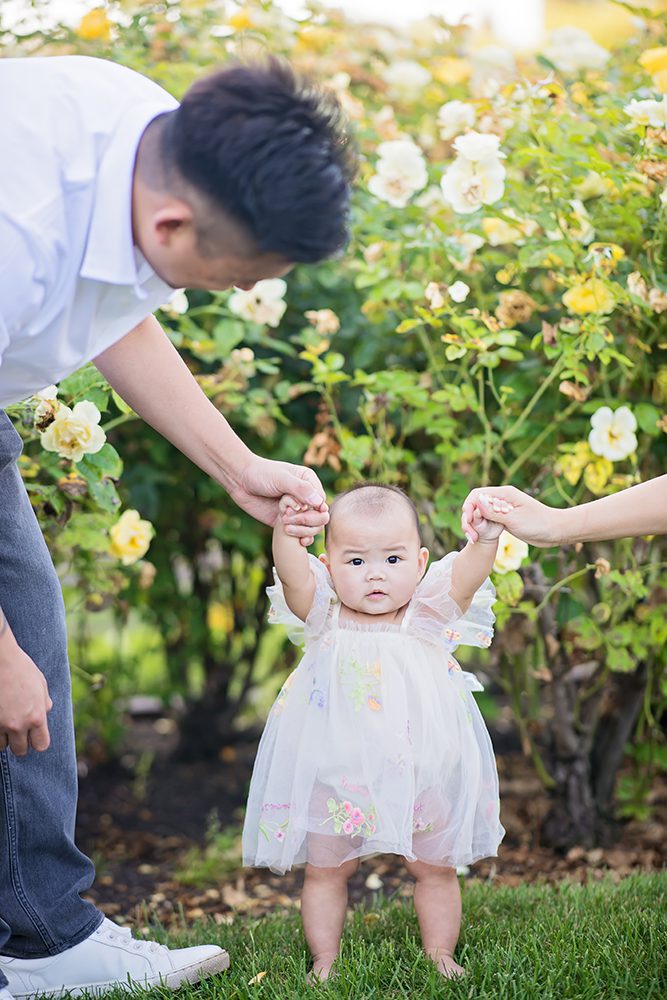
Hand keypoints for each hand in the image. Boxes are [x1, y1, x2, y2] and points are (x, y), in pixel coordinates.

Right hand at [0, 638, 51, 754]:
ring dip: (4, 738)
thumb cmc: (21, 668)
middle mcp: (18, 724)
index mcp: (36, 717)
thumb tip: (45, 713)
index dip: (37, 741)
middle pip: (20, 750)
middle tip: (17, 731)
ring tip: (5, 721)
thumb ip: (44, 703)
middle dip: (20, 743)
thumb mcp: (40, 684)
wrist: (0, 659)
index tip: (33, 736)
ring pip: (2, 746)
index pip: (41, 745)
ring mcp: (0, 724)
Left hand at [229, 455, 328, 545]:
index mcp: (309, 482)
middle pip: (320, 516)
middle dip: (308, 521)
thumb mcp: (281, 478)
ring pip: (312, 527)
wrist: (240, 481)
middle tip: (288, 518)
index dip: (314, 509)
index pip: (321, 501)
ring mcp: (296, 511)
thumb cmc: (262, 474)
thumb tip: (320, 503)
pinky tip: (300, 542)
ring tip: (287, 527)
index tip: (298, 508)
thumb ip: (301, 489)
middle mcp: (305, 497)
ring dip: (304, 531)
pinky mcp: (287, 522)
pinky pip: (301, 533)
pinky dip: (303, 538)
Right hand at [461, 486, 561, 546]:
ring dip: (474, 525)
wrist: (556, 531)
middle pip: (476, 505)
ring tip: (473, 539)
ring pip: (480, 514)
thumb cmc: (539, 523)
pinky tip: (479, 538)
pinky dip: (482, 528)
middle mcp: (502, 499)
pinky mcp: (505, 519)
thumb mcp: (514, 519)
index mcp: (504, 494)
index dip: (468, 507)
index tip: (468, 522)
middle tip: (470, 536)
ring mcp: (503, 509)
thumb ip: (494, 511)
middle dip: (469, 519)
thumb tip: (476, 501)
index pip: (477, 494)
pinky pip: (488, 521)